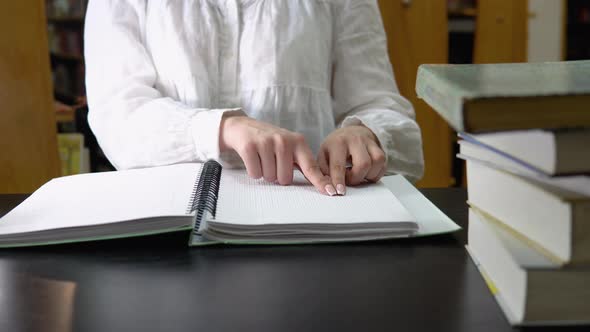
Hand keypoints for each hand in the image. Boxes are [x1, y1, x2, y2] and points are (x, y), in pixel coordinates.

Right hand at [219, 114, 334, 194]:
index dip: (321, 181)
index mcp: (298, 142)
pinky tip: (253, 158)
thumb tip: (323, 182)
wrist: (243, 127)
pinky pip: (255, 173)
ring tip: (262, 158)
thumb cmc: (270, 141)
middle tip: (272, 161)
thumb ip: (304, 163)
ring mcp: (267, 143)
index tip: (331, 192)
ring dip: (265, 173)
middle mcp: (284, 141)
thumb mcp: (290, 147)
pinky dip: (253, 171)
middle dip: (277, 175)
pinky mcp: (250, 147)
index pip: (311, 166)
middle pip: (285, 179)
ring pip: (270, 178)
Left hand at [318, 125, 385, 194]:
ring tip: (358, 175)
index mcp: (338, 143)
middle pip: (363, 164)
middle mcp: (355, 140)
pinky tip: (366, 173)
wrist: (350, 132)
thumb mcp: (323, 156)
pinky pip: (383, 164)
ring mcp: (369, 143)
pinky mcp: (379, 148)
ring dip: (368, 175)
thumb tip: (327, 188)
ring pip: (377, 162)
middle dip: (356, 178)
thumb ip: (322, 173)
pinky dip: (376, 174)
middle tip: (349, 179)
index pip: (338, 164)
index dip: (339, 180)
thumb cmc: (335, 147)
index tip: (339, 191)